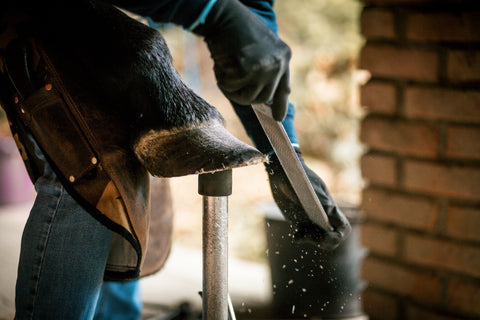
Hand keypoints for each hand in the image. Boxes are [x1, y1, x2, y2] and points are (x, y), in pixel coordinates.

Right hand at [193, 0, 290, 120]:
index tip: (278, 118)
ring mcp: (263, 68)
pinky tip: (220, 62)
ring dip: (231, 88)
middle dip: (243, 95)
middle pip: (261, 98)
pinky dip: (221, 78)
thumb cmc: (236, 30)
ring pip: (246, 97)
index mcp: (283, 57)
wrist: (224, 14)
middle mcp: (278, 64)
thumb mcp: (260, 48)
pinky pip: (230, 87)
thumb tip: (264, 99)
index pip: (283, 88)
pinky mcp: (247, 70)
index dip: (280, 105)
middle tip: (230, 82)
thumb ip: (265, 69)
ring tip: (224, 70)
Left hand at [265, 149, 351, 249]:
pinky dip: (300, 238)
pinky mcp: (299, 220)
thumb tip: (333, 215)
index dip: (338, 236)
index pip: (342, 228)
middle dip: (323, 242)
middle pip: (331, 237)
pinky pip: (303, 235)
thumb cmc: (299, 178)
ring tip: (298, 235)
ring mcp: (311, 219)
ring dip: (310, 241)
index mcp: (330, 208)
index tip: (326, 236)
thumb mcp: (311, 190)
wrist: (282, 172)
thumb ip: (322, 203)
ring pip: (317, 238)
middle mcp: (322, 215)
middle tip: (308, 236)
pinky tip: (294, 235)